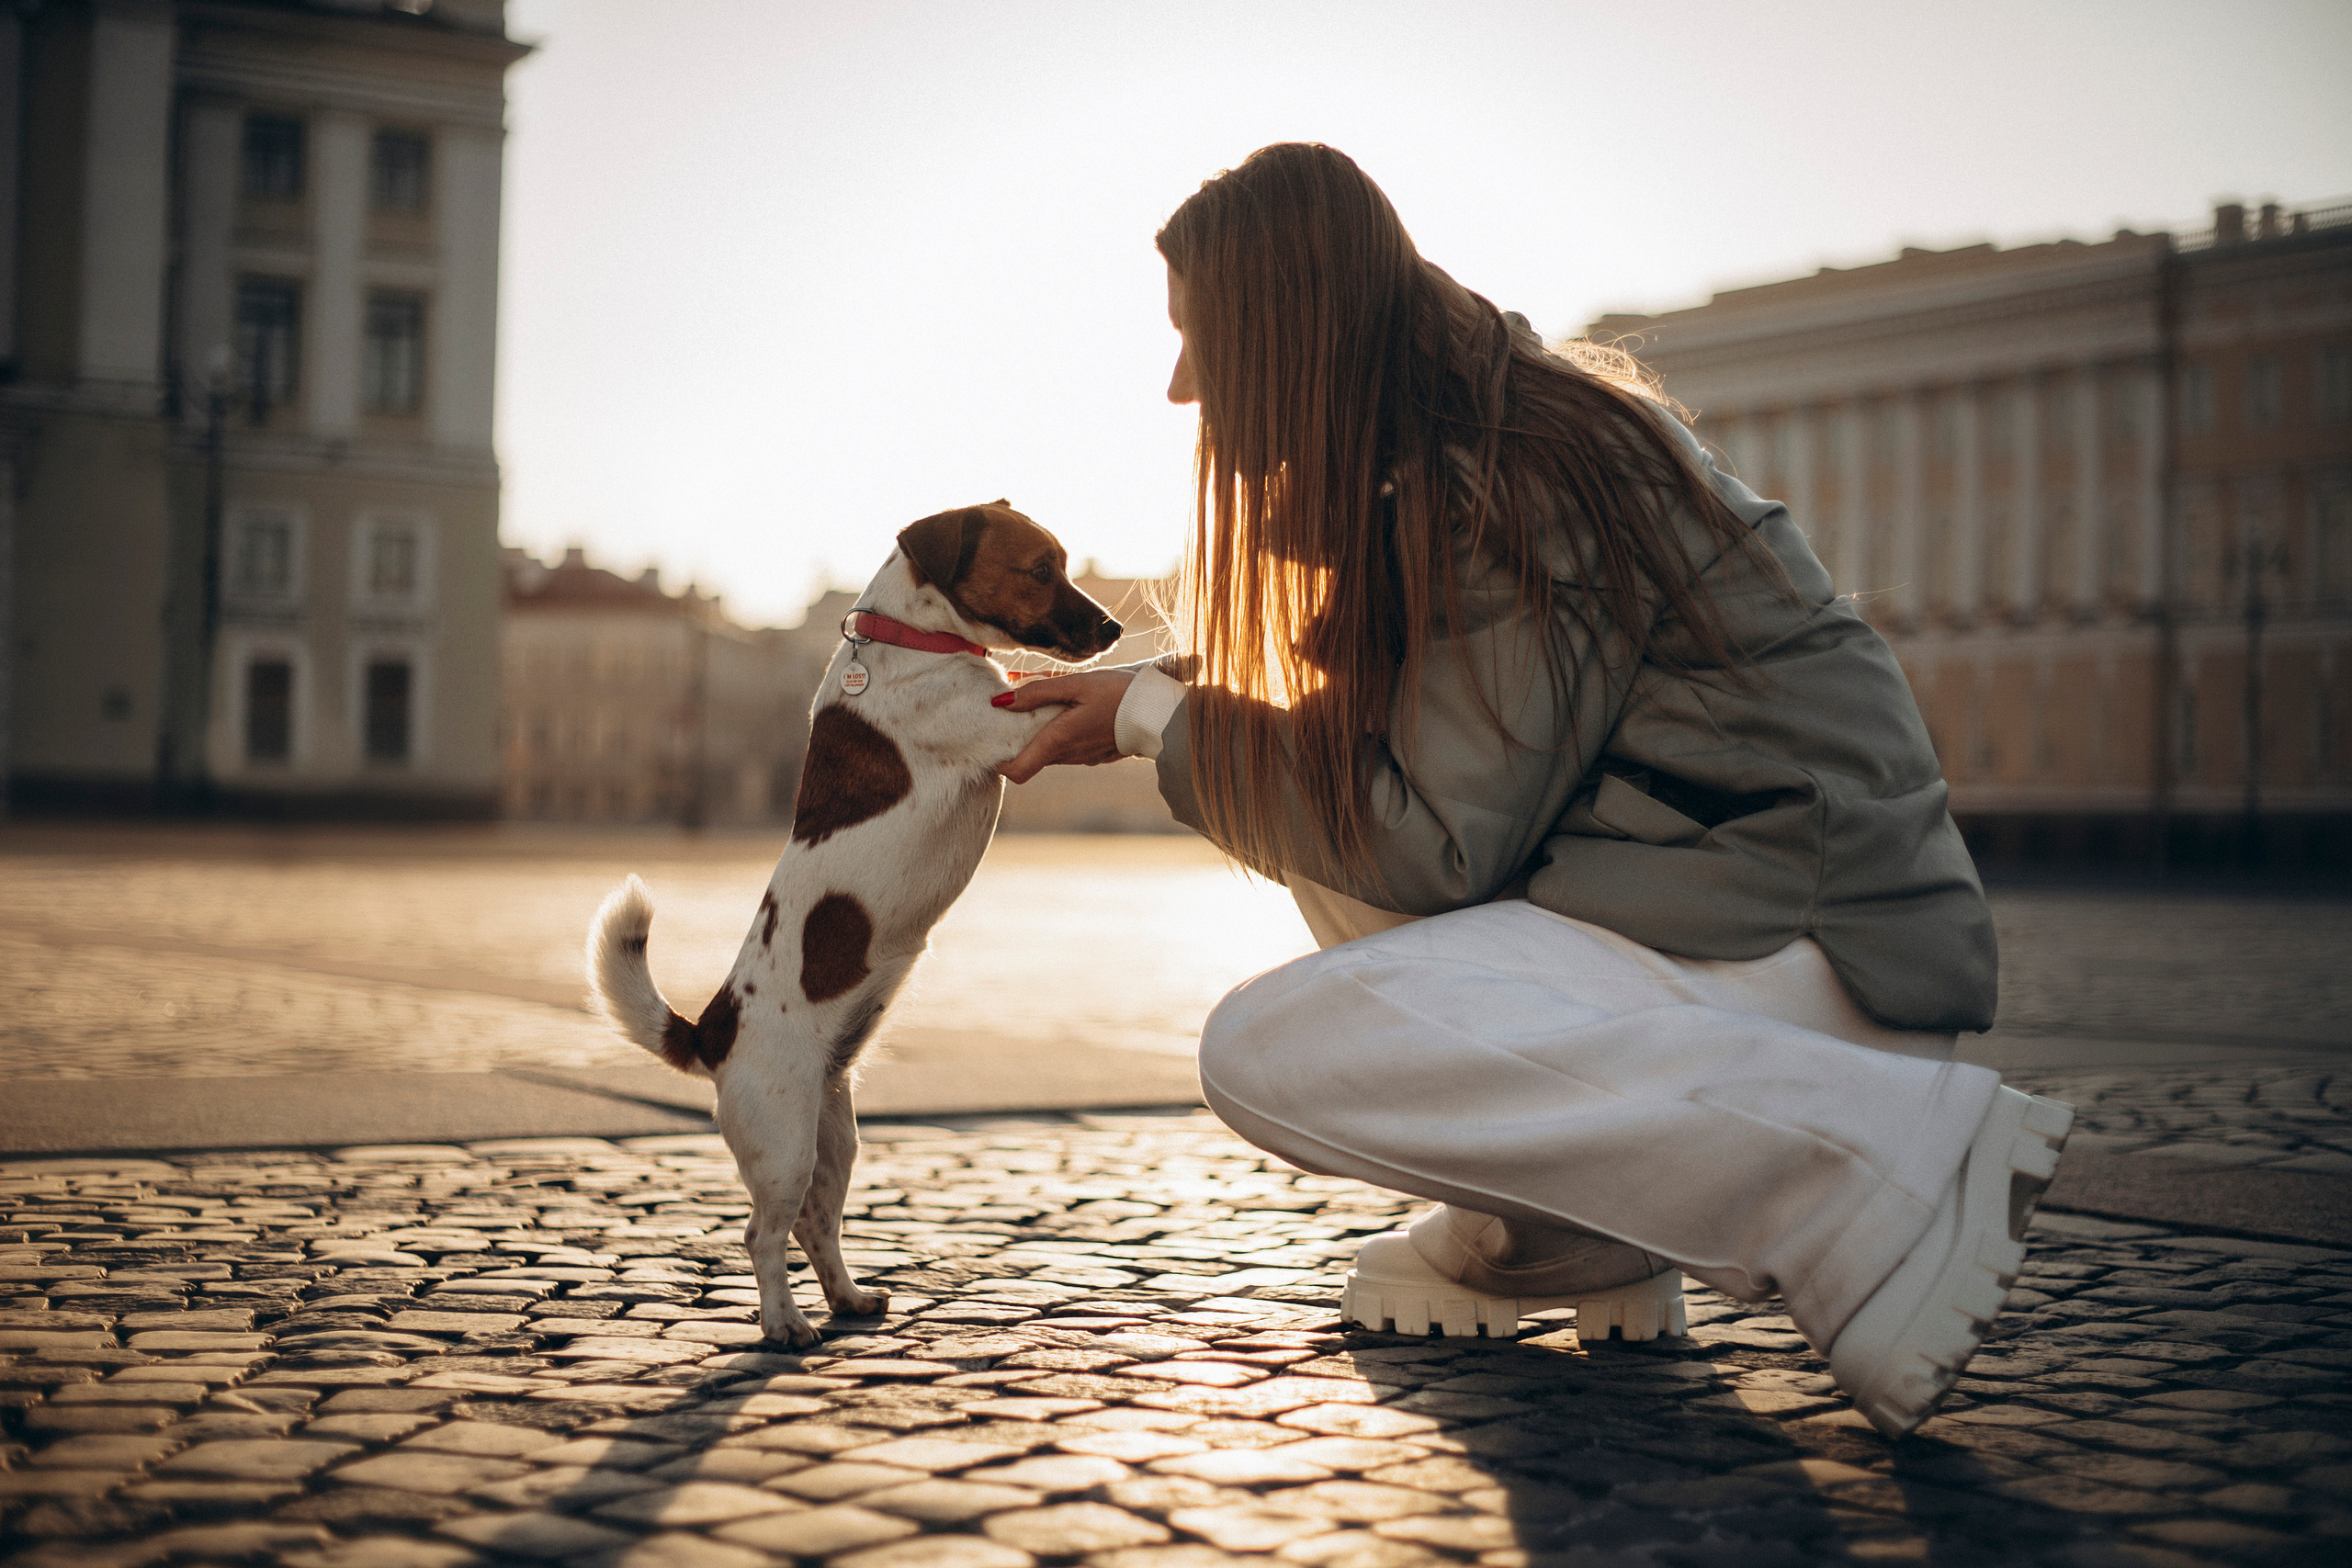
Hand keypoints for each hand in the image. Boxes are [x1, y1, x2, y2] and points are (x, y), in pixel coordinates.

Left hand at [995, 670, 1134, 783]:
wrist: (1158, 710)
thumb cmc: (1117, 693)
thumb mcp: (1076, 684)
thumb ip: (1037, 692)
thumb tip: (1000, 701)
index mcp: (1058, 741)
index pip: (1018, 771)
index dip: (1000, 763)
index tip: (994, 742)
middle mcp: (1068, 756)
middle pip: (1031, 758)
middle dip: (1020, 740)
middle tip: (1017, 712)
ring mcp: (1083, 758)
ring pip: (1050, 752)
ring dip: (1042, 736)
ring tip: (1044, 706)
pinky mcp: (1096, 755)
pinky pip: (1069, 749)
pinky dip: (1062, 735)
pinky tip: (1070, 713)